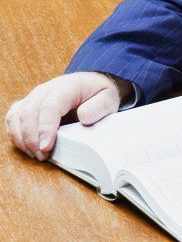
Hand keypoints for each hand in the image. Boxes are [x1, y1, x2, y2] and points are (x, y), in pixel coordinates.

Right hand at [5, 72, 128, 159]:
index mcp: (67, 86)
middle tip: (42, 156)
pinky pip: (13, 118)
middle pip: (29, 112)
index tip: (46, 147)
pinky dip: (16, 134)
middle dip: (32, 138)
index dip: (45, 128)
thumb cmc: (99, 94)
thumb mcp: (108, 99)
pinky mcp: (28, 105)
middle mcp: (46, 89)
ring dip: (22, 138)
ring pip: (17, 116)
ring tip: (36, 155)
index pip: (50, 106)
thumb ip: (99, 107)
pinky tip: (27, 147)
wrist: (91, 85)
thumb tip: (83, 117)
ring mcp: (35, 96)